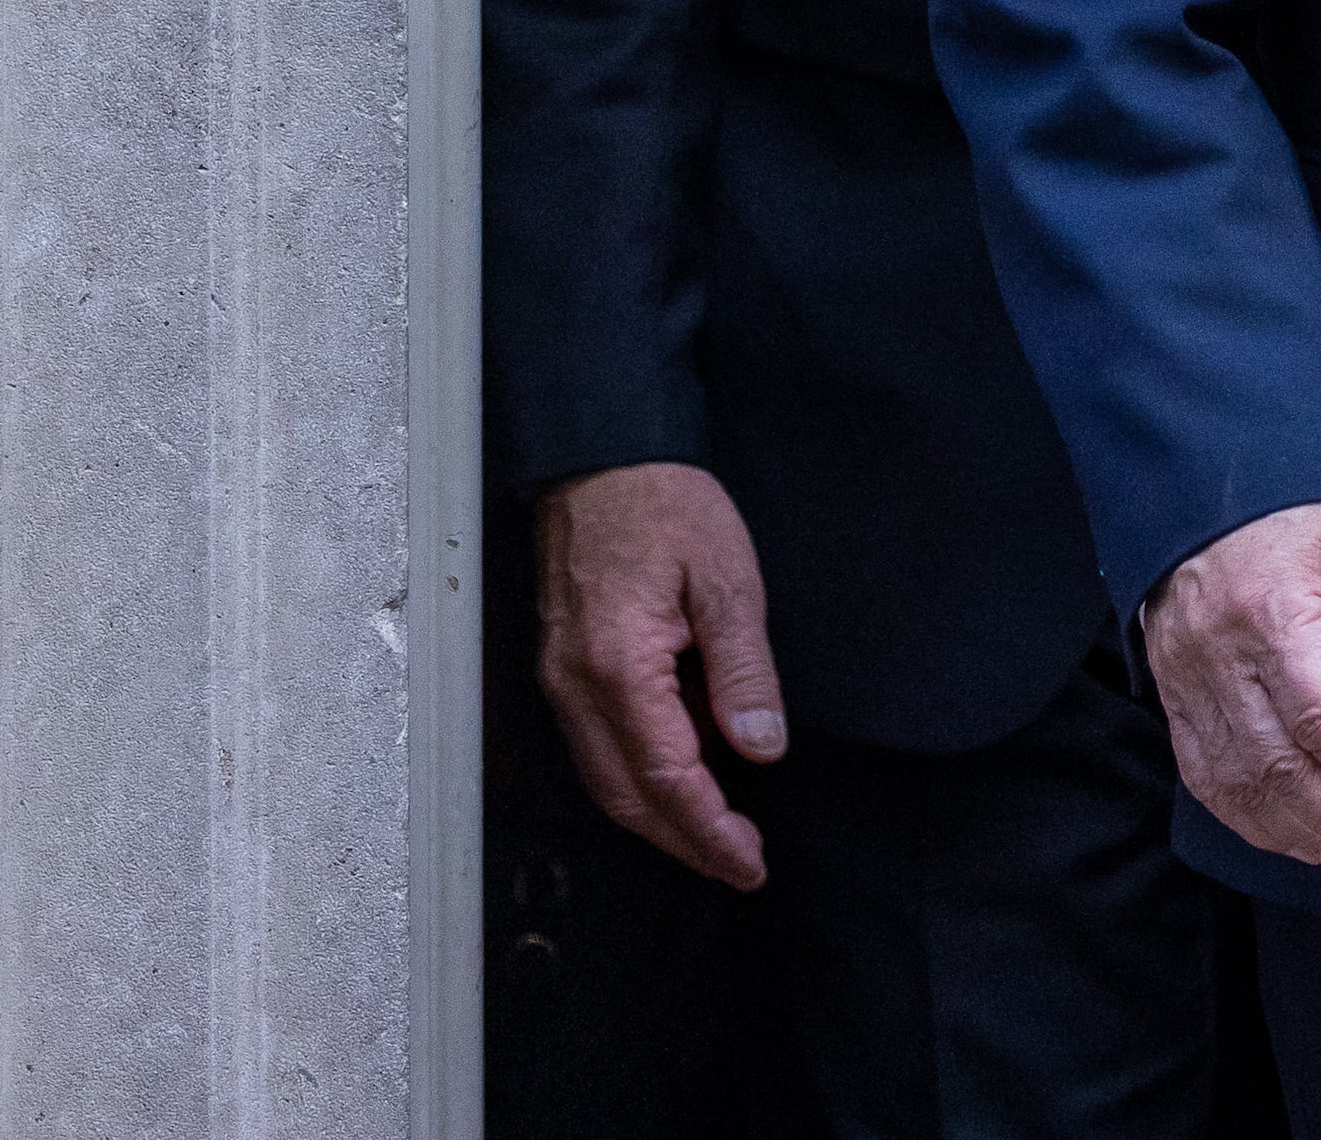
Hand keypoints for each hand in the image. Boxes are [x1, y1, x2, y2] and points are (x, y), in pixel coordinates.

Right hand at [535, 460, 787, 889]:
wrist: (602, 456)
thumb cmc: (666, 505)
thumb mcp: (728, 579)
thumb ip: (743, 671)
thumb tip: (761, 748)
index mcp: (618, 667)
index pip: (665, 777)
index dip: (709, 829)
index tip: (749, 862)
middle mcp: (574, 686)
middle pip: (626, 796)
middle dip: (684, 841)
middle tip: (740, 865)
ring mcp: (559, 678)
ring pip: (605, 778)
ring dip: (659, 817)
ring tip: (717, 836)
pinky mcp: (561, 665)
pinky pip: (596, 744)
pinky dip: (638, 777)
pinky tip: (681, 777)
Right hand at [1142, 500, 1320, 889]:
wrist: (1200, 488)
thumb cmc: (1293, 509)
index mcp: (1269, 613)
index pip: (1320, 720)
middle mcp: (1218, 660)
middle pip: (1280, 771)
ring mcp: (1187, 686)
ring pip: (1243, 791)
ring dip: (1309, 841)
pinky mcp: (1176, 702)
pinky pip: (1211, 784)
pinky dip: (1261, 825)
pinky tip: (1308, 843)